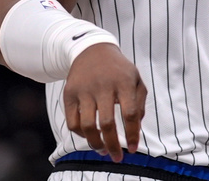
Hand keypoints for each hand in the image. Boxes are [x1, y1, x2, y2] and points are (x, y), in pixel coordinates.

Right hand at [63, 43, 146, 161]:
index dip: (132, 134)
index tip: (133, 148)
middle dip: (113, 145)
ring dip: (95, 143)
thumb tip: (136, 128)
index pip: (130, 114)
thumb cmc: (119, 69)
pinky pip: (72, 122)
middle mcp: (103, 86)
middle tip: (117, 157)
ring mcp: (84, 90)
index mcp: (124, 82)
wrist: (92, 50)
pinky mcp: (69, 94)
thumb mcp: (136, 79)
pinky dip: (81, 134)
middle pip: (107, 123)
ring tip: (102, 150)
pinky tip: (89, 137)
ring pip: (88, 125)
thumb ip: (140, 102)